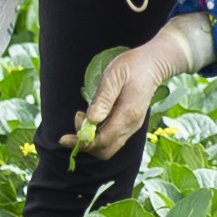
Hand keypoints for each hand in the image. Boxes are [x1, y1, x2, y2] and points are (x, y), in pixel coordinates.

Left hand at [69, 27, 206, 155]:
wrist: (153, 65)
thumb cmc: (132, 67)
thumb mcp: (114, 76)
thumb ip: (103, 99)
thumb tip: (91, 120)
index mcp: (128, 114)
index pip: (103, 139)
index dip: (82, 142)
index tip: (64, 139)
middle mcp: (131, 125)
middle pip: (105, 151)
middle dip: (85, 143)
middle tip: (78, 120)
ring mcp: (131, 127)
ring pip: (107, 148)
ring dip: (90, 139)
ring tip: (84, 116)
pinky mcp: (129, 126)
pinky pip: (111, 140)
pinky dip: (97, 135)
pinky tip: (93, 118)